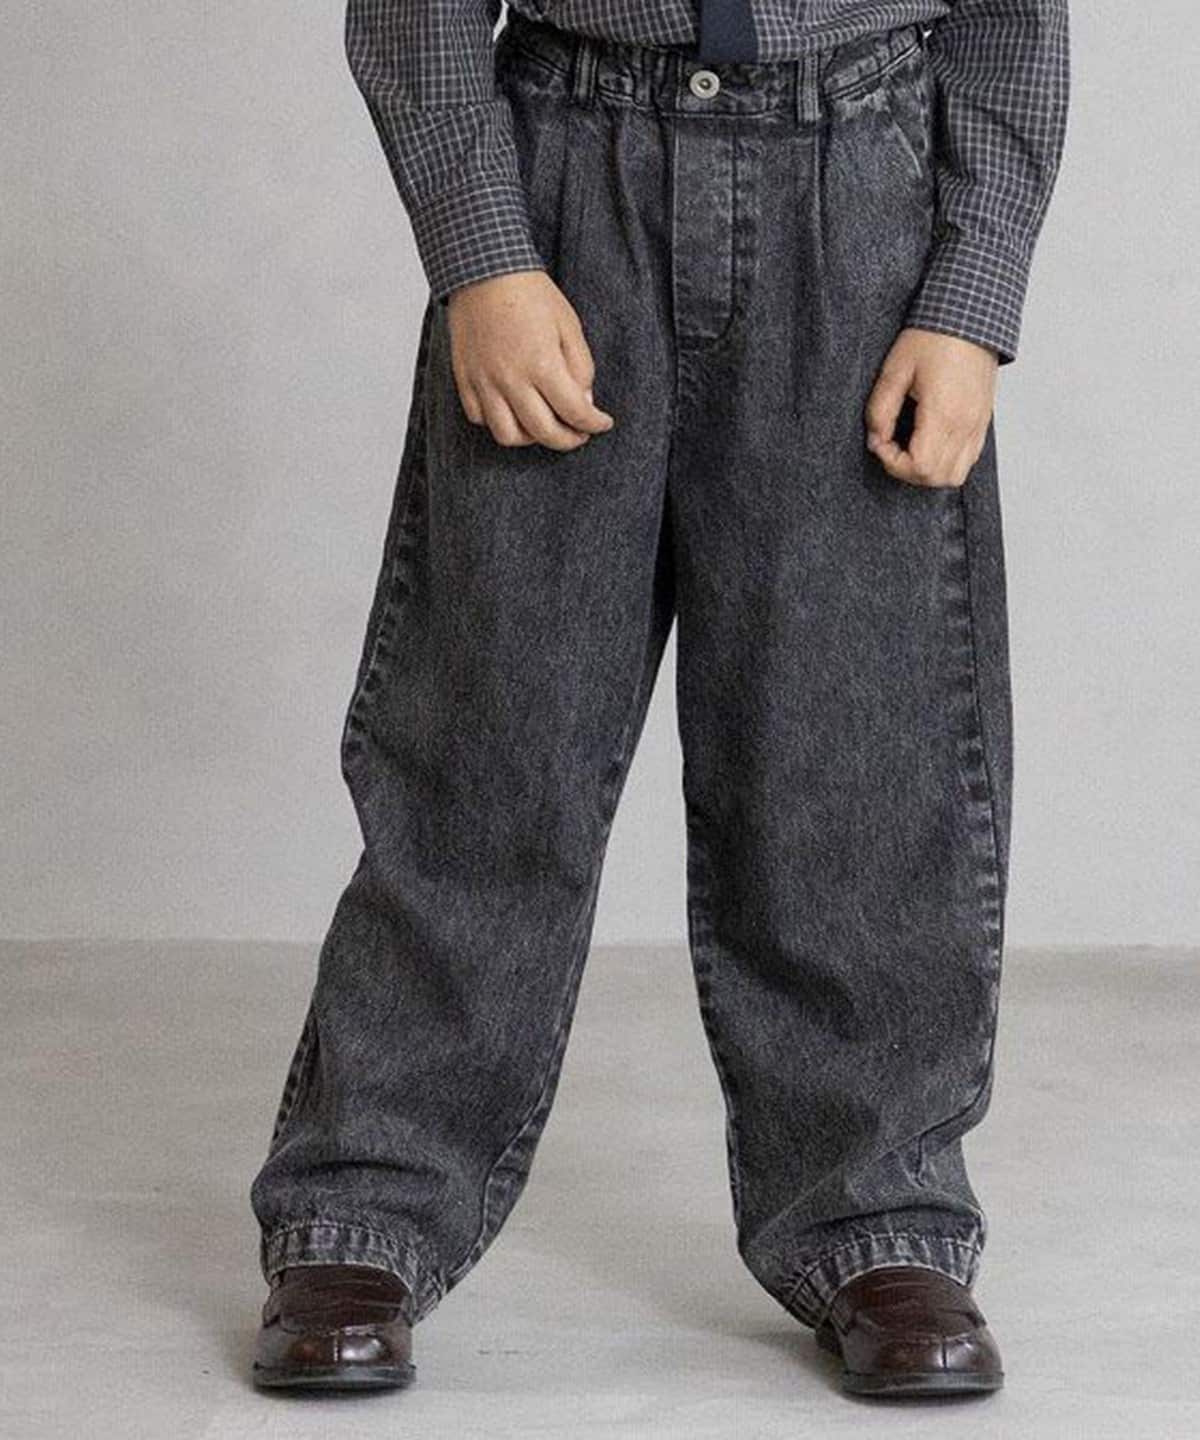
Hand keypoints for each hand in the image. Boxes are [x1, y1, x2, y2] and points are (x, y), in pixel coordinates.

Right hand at [446, 270, 615, 450]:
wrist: (483, 269)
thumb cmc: (528, 292)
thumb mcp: (569, 324)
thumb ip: (581, 366)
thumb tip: (584, 401)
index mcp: (542, 364)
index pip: (575, 412)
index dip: (594, 424)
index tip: (602, 424)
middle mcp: (511, 379)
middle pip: (543, 432)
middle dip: (568, 440)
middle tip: (578, 434)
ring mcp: (484, 382)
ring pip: (508, 435)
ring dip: (531, 438)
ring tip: (543, 425)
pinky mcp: (465, 378)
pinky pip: (480, 418)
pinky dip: (498, 421)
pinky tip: (512, 409)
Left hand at [864, 328, 998, 488]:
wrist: (970, 314)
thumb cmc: (933, 336)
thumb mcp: (895, 369)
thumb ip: (880, 410)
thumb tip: (875, 439)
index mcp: (944, 413)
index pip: (921, 467)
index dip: (893, 463)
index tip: (880, 441)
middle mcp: (966, 425)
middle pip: (937, 479)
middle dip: (906, 471)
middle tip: (891, 445)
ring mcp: (978, 425)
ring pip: (955, 476)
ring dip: (927, 471)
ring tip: (909, 447)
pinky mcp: (983, 421)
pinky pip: (968, 460)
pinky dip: (946, 461)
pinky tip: (928, 441)